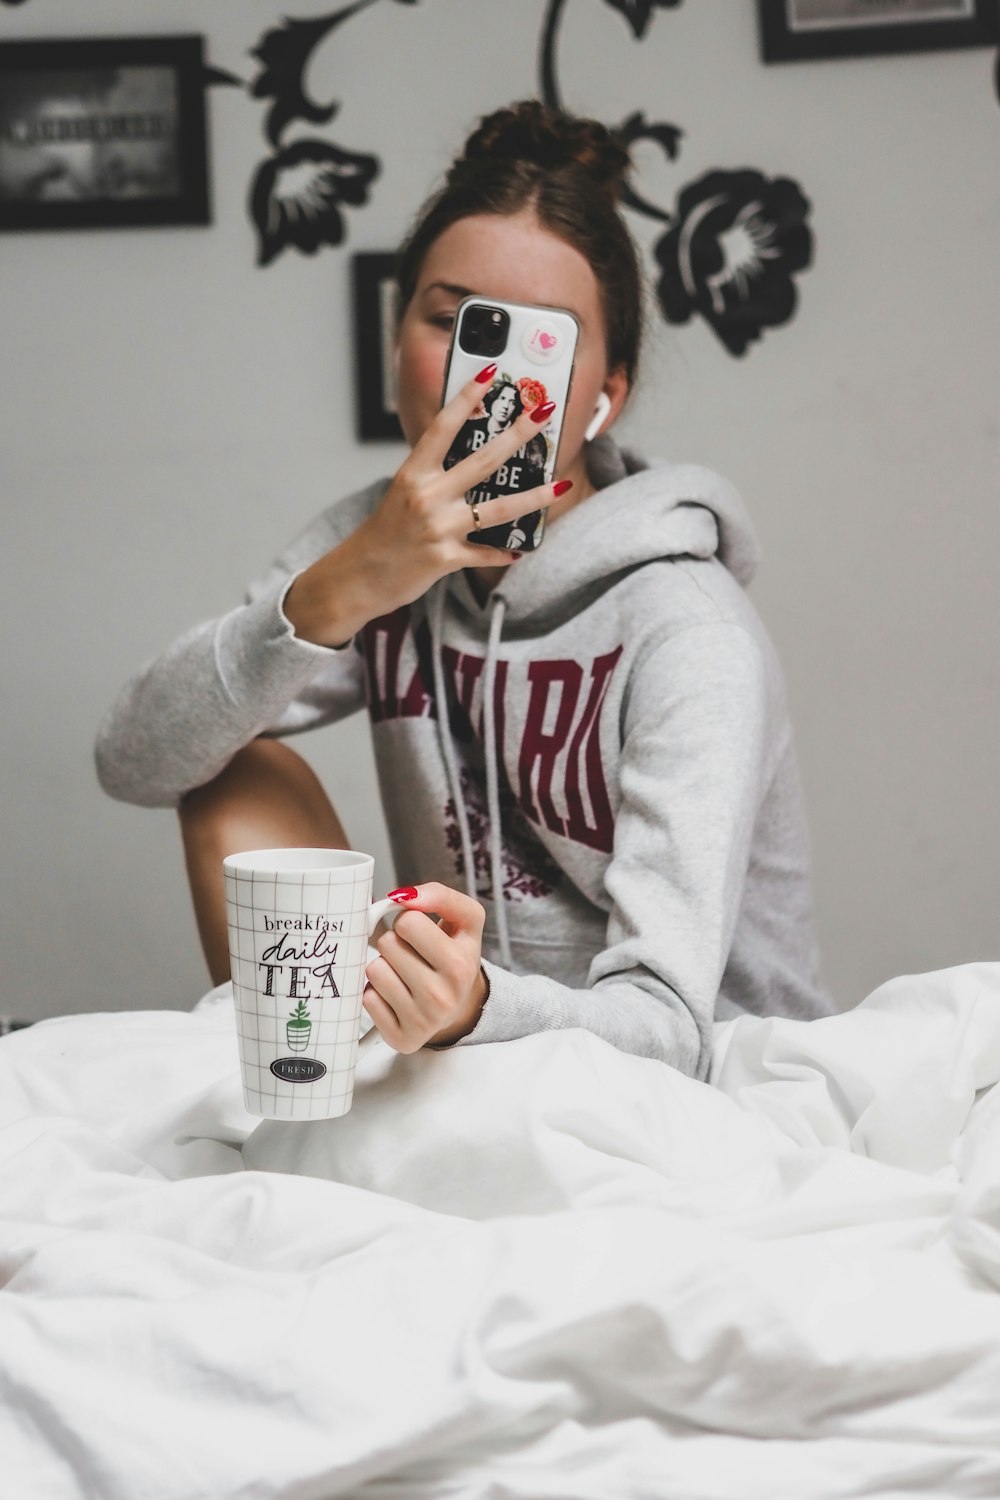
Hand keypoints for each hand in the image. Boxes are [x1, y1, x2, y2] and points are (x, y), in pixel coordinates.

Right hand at [284, 369, 567, 646]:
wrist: (358, 577)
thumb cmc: (384, 534)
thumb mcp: (403, 494)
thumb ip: (434, 477)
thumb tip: (473, 461)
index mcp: (413, 474)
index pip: (444, 427)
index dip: (467, 397)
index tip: (491, 373)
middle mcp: (426, 496)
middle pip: (483, 460)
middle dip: (518, 433)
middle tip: (543, 411)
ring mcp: (437, 528)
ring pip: (497, 509)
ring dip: (534, 497)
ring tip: (562, 485)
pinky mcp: (445, 558)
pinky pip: (484, 553)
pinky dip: (503, 552)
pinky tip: (520, 549)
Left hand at [363, 882, 488, 1052]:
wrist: (462, 1006)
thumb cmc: (456, 957)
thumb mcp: (466, 921)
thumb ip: (441, 896)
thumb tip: (404, 896)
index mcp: (460, 965)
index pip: (407, 921)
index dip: (409, 921)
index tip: (419, 934)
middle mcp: (443, 997)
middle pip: (387, 944)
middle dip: (396, 944)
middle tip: (412, 955)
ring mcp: (421, 1022)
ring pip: (374, 970)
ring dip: (385, 967)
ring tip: (405, 974)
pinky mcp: (401, 1038)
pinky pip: (367, 998)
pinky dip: (377, 993)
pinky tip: (397, 996)